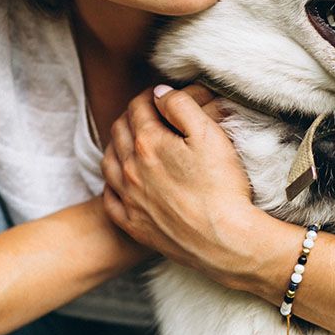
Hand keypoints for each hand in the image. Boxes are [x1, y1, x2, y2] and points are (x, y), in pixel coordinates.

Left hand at [100, 83, 256, 282]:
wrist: (224, 240)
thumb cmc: (222, 186)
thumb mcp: (209, 133)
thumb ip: (181, 106)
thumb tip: (160, 93)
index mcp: (148, 143)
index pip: (138, 107)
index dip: (149, 96)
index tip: (160, 96)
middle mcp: (131, 169)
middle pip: (120, 131)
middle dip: (131, 116)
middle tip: (146, 114)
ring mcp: (129, 198)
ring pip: (109, 162)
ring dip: (117, 145)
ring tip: (130, 141)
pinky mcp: (134, 224)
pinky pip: (110, 198)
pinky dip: (112, 183)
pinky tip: (122, 181)